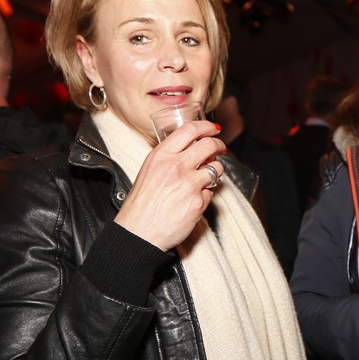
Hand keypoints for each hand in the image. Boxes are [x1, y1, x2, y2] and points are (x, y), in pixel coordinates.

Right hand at [113, 120, 225, 249]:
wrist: (138, 232)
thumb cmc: (140, 204)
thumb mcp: (149, 170)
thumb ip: (169, 157)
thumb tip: (192, 149)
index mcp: (161, 155)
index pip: (190, 130)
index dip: (206, 127)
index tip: (213, 129)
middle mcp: (176, 166)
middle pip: (209, 145)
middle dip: (219, 146)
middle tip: (220, 149)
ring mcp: (189, 184)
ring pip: (216, 168)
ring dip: (215, 171)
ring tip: (206, 177)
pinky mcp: (198, 202)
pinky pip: (211, 192)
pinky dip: (205, 194)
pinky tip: (192, 200)